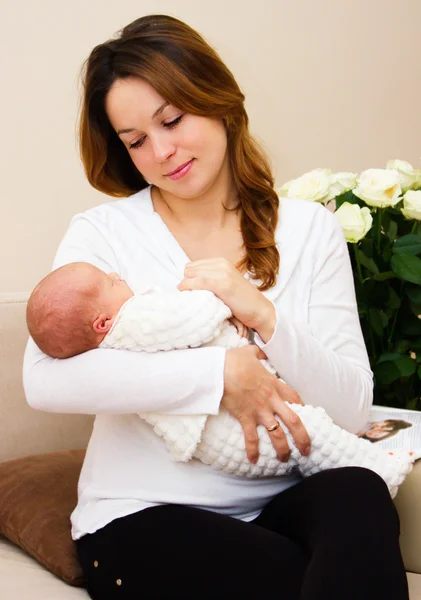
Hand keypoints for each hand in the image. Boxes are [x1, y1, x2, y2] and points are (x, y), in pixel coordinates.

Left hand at [178, 258, 274, 335]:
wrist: (259, 310)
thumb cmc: (241, 300)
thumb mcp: (226, 282)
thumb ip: (211, 278)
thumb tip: (187, 281)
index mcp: (221, 262)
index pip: (192, 265)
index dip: (188, 278)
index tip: (189, 290)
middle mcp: (222, 264)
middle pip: (190, 269)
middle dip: (186, 281)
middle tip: (189, 295)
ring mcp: (222, 273)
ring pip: (191, 275)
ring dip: (186, 286)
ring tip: (189, 297)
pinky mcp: (222, 284)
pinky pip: (197, 283)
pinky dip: (189, 288)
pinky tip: (189, 296)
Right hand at [222, 345, 310, 462]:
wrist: (219, 369)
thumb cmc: (234, 360)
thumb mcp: (250, 353)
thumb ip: (258, 355)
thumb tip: (259, 353)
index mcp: (274, 385)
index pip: (295, 398)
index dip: (302, 408)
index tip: (305, 415)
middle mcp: (271, 400)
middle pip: (294, 422)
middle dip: (303, 437)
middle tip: (307, 450)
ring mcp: (259, 411)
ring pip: (277, 434)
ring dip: (283, 449)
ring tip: (285, 459)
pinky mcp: (245, 418)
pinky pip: (251, 438)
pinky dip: (253, 450)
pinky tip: (254, 461)